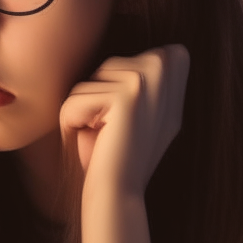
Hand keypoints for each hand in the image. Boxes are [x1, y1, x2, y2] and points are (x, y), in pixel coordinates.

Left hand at [59, 45, 189, 196]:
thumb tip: (156, 49)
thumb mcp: (133, 111)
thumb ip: (140, 79)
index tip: (126, 117)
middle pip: (107, 65)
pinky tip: (95, 144)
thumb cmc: (113, 156)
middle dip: (96, 97)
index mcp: (171, 78)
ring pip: (88, 82)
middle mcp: (165, 77)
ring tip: (103, 136)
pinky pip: (74, 100)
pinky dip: (71, 124)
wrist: (117, 193)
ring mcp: (148, 82)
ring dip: (83, 111)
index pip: (131, 53)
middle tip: (111, 128)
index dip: (115, 84)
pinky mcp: (126, 97)